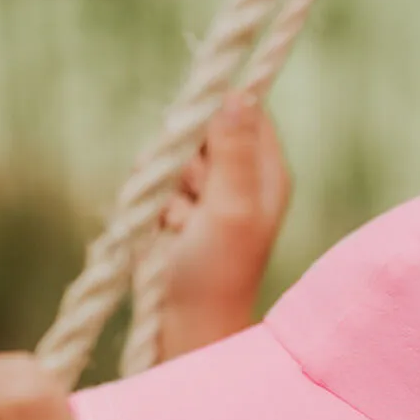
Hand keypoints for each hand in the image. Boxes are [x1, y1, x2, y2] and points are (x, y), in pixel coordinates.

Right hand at [158, 91, 290, 346]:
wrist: (188, 322)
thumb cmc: (217, 272)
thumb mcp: (231, 208)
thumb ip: (234, 154)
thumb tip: (238, 96)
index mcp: (267, 173)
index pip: (245, 109)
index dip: (217, 113)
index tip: (201, 141)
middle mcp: (241, 177)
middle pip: (201, 127)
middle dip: (186, 157)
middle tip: (196, 196)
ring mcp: (207, 193)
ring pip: (171, 154)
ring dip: (168, 187)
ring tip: (184, 225)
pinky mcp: (176, 207)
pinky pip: (152, 180)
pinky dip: (153, 205)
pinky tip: (168, 234)